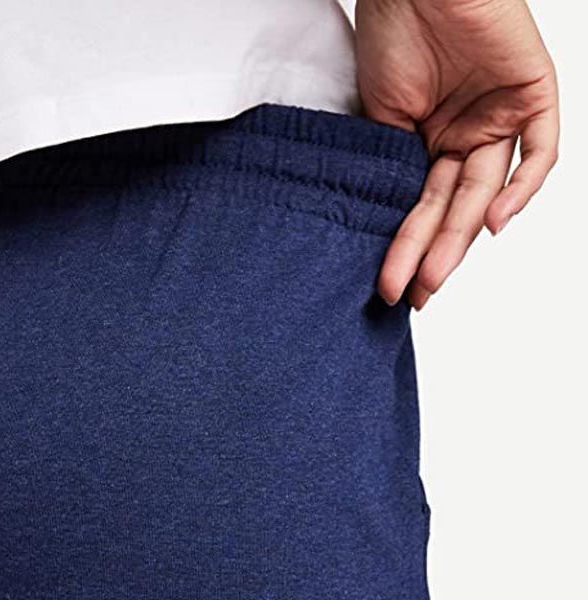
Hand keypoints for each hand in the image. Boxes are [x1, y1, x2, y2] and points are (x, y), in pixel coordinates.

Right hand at [355, 0, 558, 308]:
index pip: (426, 205)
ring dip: (459, 235)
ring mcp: (499, 117)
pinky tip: (494, 226)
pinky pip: (539, 151)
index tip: (394, 282)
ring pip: (485, 190)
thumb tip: (389, 217)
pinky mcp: (532, 94)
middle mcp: (468, 135)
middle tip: (412, 292)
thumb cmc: (389, 34)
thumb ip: (395, 168)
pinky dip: (523, 188)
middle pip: (452, 206)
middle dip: (430, 253)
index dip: (411, 246)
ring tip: (432, 277)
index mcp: (432, 141)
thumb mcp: (382, 119)